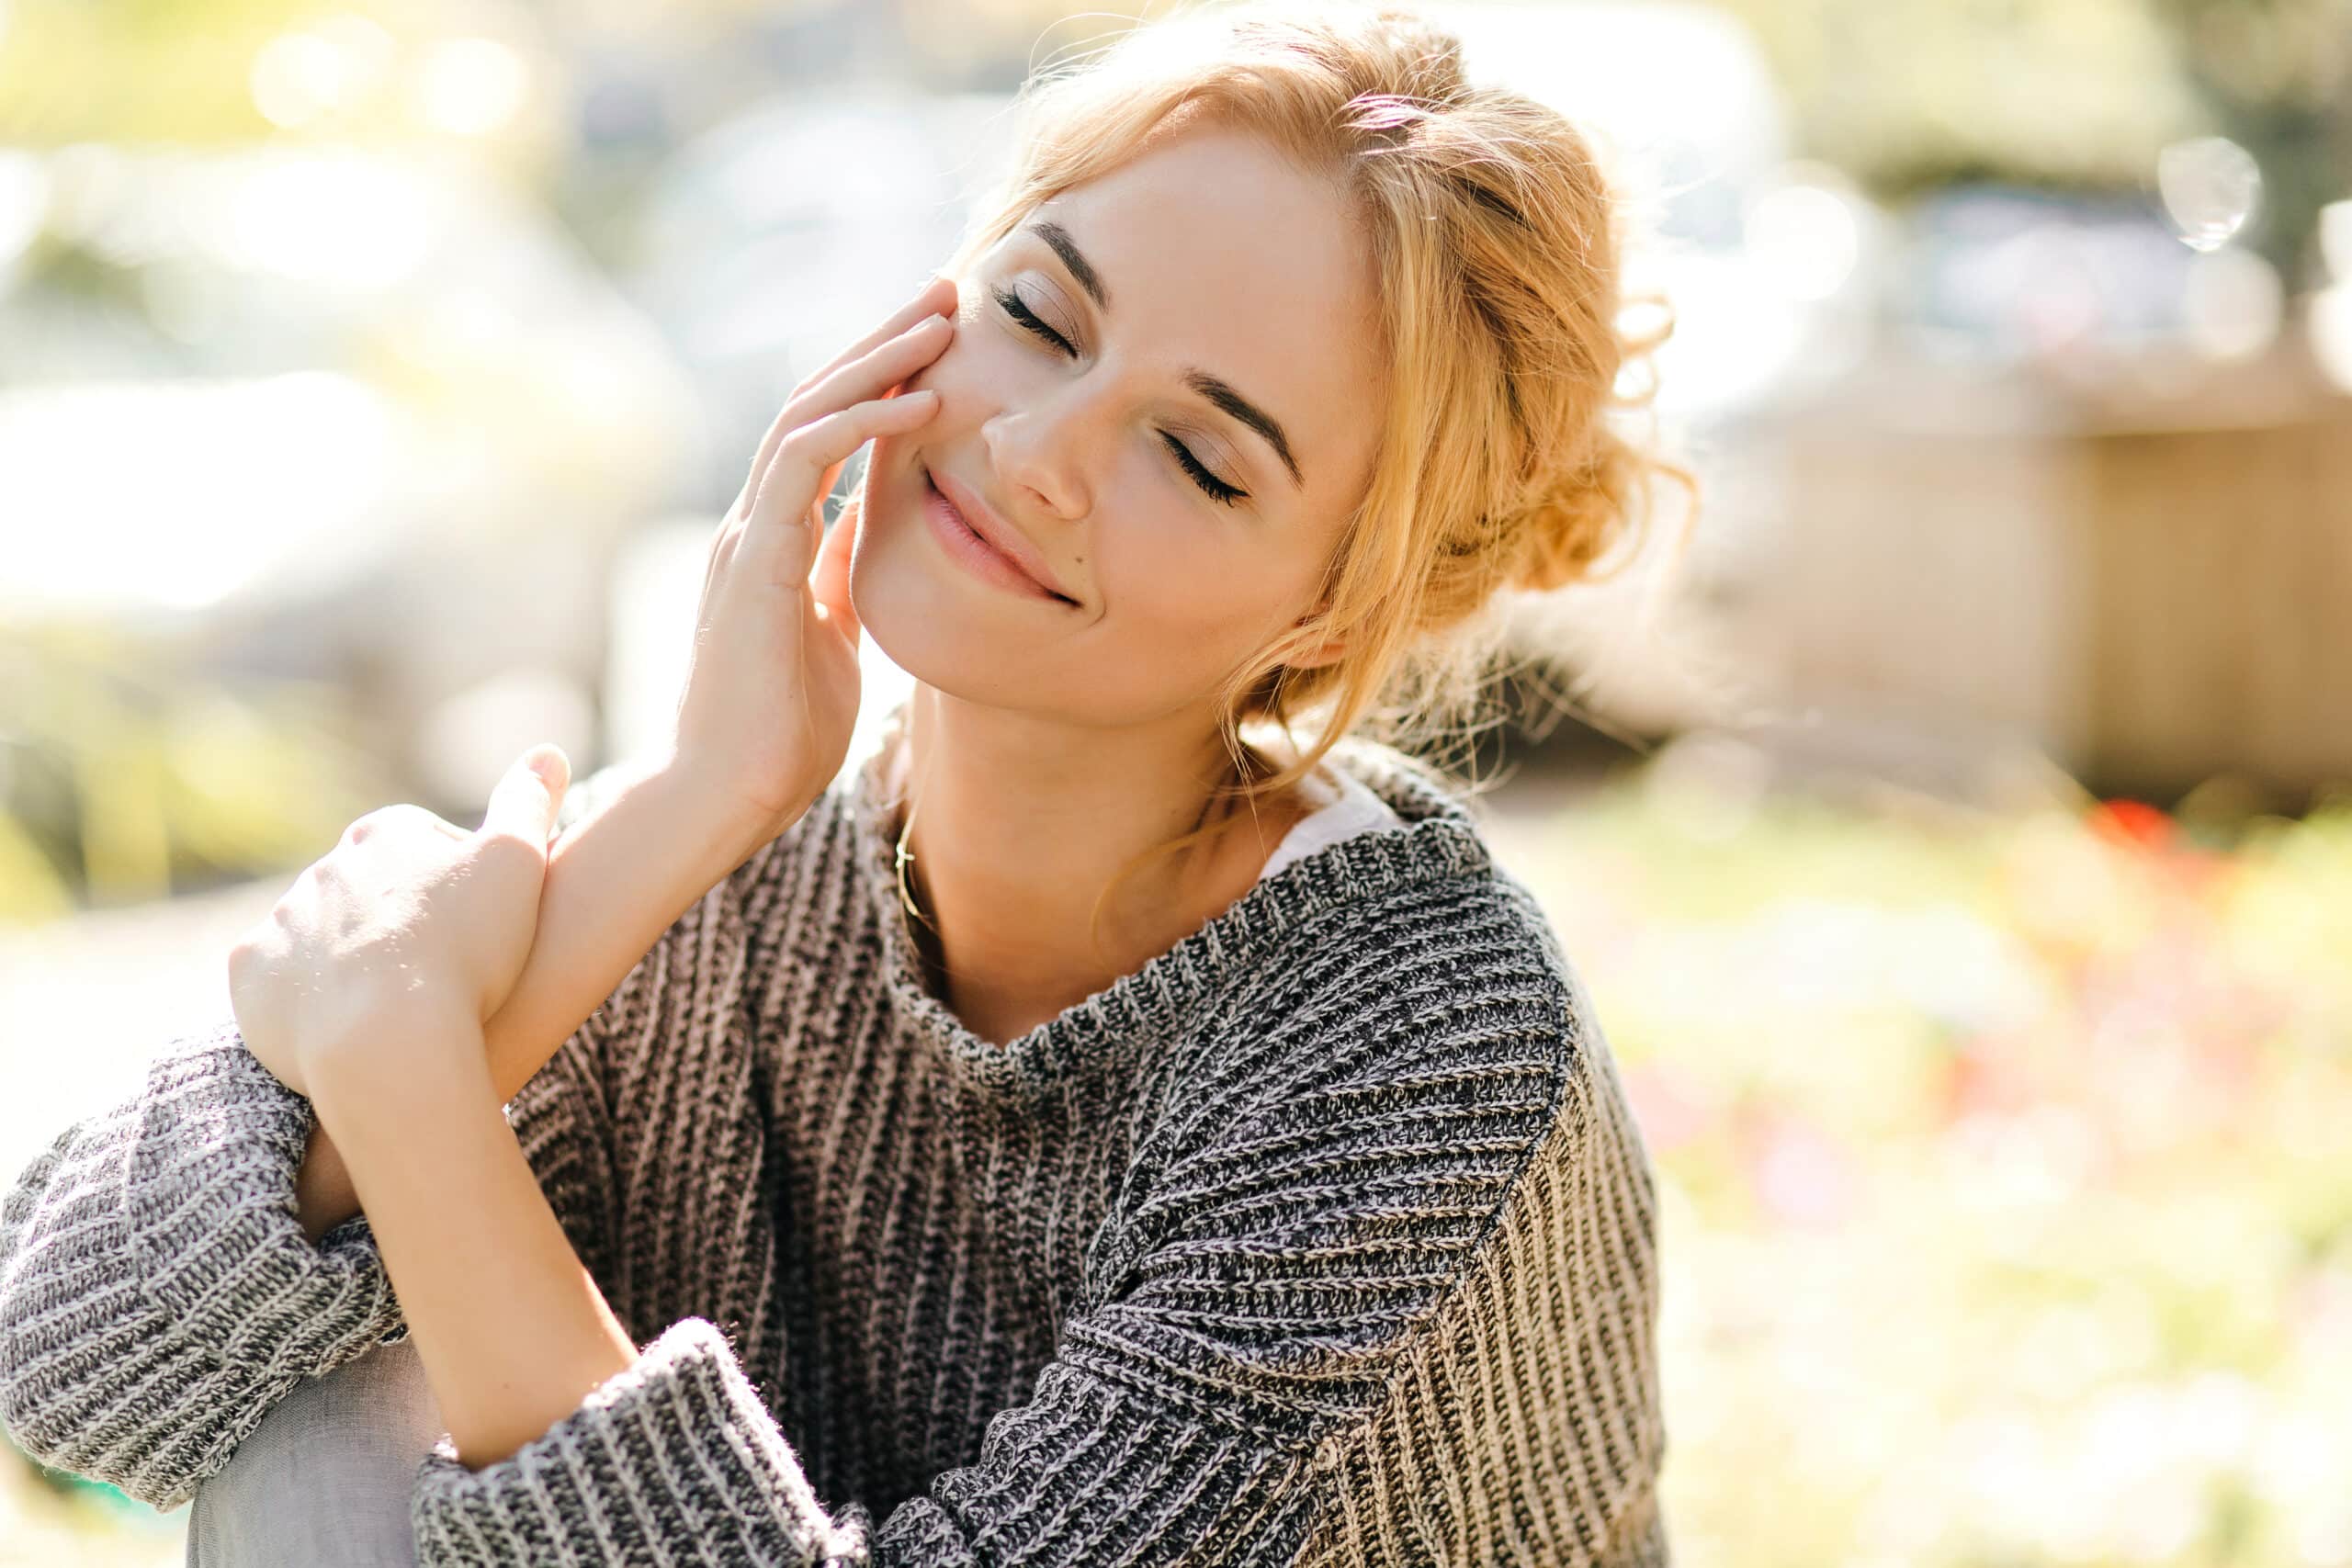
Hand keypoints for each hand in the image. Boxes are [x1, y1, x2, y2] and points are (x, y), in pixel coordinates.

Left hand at [228, 746, 570, 1099]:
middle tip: (443, 968)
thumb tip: (548, 753)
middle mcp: (324, 868)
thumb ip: (528, 803)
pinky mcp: (250, 977)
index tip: (481, 922)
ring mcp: (281, 923)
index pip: (423, 845)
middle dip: (400, 919)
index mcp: (384, 833)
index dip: (458, 883)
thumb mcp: (519, 862)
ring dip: (352, 960)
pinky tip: (343, 1023)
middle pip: (371, 891)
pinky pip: (277, 982)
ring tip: (396, 1005)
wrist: (389, 1039)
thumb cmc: (465, 947)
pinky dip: (304, 999)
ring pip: (322, 936)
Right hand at [669, 272, 956, 851]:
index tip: (939, 339)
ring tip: (942, 322)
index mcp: (775, 539)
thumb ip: (838, 573)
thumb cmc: (782, 731)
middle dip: (882, 341)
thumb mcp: (834, 633)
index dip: (878, 379)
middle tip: (946, 292)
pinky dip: (860, 426)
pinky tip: (918, 402)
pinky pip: (804, 467)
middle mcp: (754, 523)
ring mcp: (747, 537)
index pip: (824, 431)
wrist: (733, 795)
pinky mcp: (753, 563)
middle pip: (816, 401)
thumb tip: (863, 527)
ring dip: (877, 361)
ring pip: (807, 415)